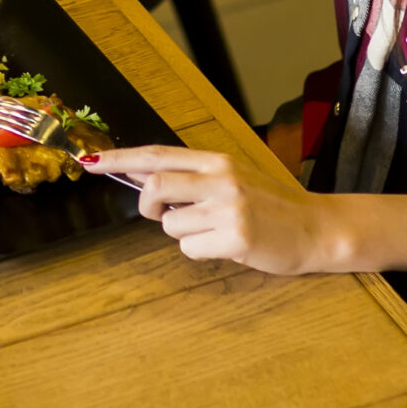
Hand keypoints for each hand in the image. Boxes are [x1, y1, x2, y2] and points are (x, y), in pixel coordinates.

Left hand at [82, 145, 344, 273]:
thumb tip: (143, 178)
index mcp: (217, 160)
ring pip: (172, 226)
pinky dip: (202, 252)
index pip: (157, 155)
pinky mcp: (237, 237)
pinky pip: (192, 250)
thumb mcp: (233, 178)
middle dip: (148, 206)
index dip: (120, 159)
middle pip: (155, 188)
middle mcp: (221, 178)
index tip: (89, 161)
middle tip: (161, 215)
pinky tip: (228, 246)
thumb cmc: (271, 205)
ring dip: (185, 235)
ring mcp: (229, 207)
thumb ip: (193, 177)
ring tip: (216, 232)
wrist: (317, 228)